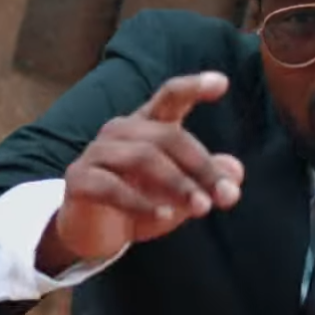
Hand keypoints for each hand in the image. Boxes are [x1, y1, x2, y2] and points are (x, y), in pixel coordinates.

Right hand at [40, 72, 243, 272]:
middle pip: (167, 136)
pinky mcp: (80, 179)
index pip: (171, 96)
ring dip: (178, 184)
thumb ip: (207, 180)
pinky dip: (142, 203)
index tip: (221, 82)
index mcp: (148, 123)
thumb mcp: (181, 193)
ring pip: (143, 158)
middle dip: (202, 167)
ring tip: (202, 209)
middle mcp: (121, 130)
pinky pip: (113, 187)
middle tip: (227, 196)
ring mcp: (97, 152)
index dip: (193, 87)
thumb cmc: (142, 201)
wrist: (92, 232)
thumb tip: (235, 174)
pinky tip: (165, 217)